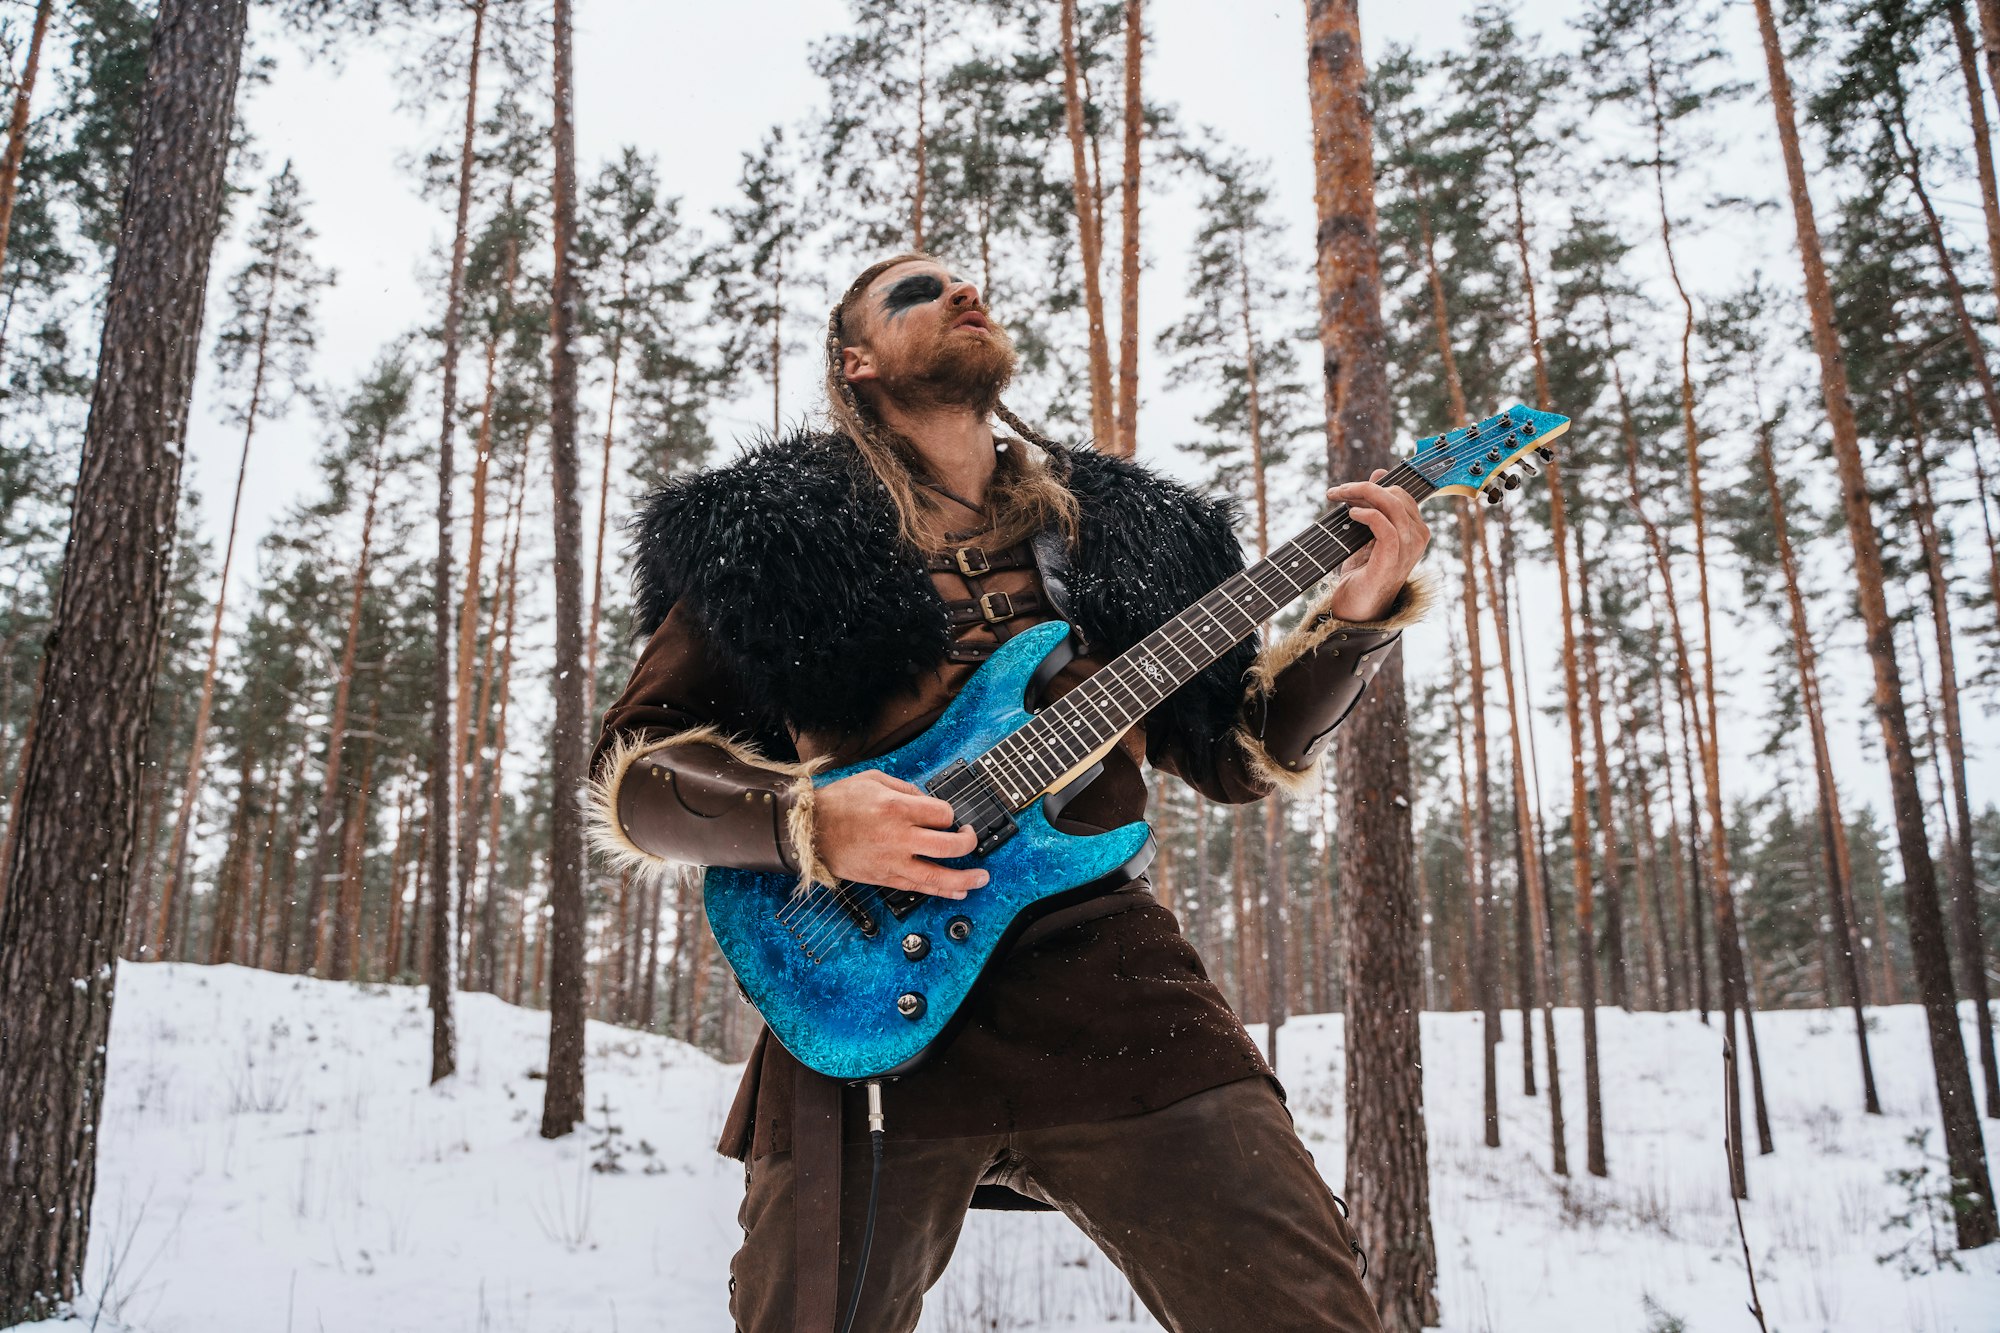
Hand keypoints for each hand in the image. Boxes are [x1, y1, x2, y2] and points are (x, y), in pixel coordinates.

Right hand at [814, 770, 987, 898]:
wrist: (809, 831)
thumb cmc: (837, 803)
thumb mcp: (872, 779)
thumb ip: (905, 788)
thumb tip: (927, 801)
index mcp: (896, 808)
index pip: (942, 814)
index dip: (950, 814)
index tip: (945, 815)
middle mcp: (898, 837)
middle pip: (948, 846)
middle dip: (968, 843)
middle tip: (972, 839)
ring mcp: (892, 862)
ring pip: (937, 876)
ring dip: (965, 879)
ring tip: (981, 878)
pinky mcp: (884, 878)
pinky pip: (918, 888)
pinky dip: (941, 891)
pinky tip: (957, 891)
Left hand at [1324, 469, 1429, 621]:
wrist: (1356, 608)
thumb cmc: (1362, 572)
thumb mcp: (1368, 533)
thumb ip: (1376, 505)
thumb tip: (1380, 472)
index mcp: (1415, 529)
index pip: (1400, 493)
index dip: (1373, 485)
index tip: (1344, 489)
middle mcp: (1417, 538)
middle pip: (1396, 495)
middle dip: (1364, 487)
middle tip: (1337, 492)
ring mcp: (1408, 550)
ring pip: (1393, 506)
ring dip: (1362, 494)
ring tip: (1339, 497)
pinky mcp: (1392, 561)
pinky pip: (1386, 528)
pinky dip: (1368, 515)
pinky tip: (1351, 513)